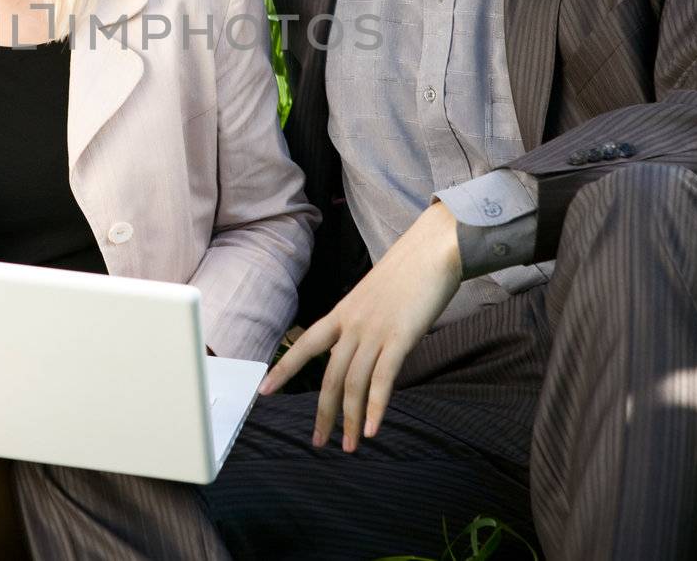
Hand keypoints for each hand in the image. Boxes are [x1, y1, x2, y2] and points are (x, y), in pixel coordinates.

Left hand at [259, 201, 462, 451]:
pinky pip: (383, 379)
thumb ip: (365, 322)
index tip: (263, 391)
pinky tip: (374, 430)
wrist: (432, 248)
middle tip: (318, 441)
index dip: (283, 370)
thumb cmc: (409, 271)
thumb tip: (365, 346)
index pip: (305, 345)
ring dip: (352, 420)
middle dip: (323, 413)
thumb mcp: (374, 296)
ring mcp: (374, 331)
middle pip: (329, 377)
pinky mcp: (399, 338)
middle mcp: (352, 324)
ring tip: (351, 447)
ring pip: (354, 384)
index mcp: (342, 312)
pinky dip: (377, 407)